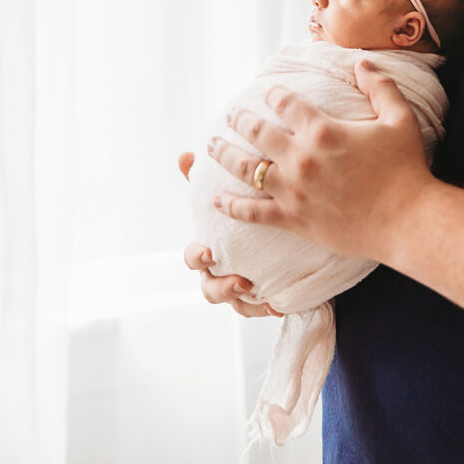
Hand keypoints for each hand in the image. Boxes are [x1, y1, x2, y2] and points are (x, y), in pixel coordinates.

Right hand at [178, 153, 281, 317]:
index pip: (194, 258)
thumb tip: (184, 155)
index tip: (210, 253)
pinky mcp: (262, 296)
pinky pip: (260, 308)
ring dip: (244, 300)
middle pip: (210, 289)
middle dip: (220, 287)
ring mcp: (240, 288)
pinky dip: (266, 306)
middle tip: (239, 280)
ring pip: (234, 304)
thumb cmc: (243, 209)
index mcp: (210, 248)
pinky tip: (278, 302)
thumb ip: (207, 177)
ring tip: (259, 291)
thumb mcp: (231, 191)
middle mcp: (221, 272)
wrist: (279, 234)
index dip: (197, 258)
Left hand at [207, 60, 436, 261]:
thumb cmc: (406, 168)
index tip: (269, 93)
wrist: (407, 220)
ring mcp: (293, 190)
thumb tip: (361, 62)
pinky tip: (216, 200)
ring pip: (247, 169)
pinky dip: (231, 206)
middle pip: (258, 132)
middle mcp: (301, 158)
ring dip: (225, 155)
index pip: (286, 104)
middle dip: (240, 120)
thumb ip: (380, 86)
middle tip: (229, 114)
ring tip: (211, 146)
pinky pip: (253, 212)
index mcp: (323, 130)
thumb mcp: (399, 118)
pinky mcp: (293, 219)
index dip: (275, 95)